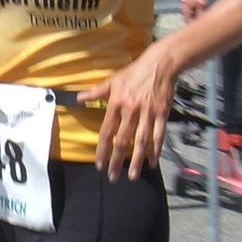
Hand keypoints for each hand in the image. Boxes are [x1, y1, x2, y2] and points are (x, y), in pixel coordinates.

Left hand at [78, 44, 176, 179]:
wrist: (160, 65)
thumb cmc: (134, 73)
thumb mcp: (113, 80)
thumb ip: (96, 92)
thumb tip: (79, 98)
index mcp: (116, 104)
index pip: (107, 131)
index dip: (102, 149)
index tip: (99, 164)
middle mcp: (131, 110)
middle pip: (122, 140)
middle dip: (116, 160)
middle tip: (112, 177)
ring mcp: (148, 113)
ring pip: (141, 141)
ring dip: (136, 160)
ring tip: (132, 176)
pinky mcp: (162, 114)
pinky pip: (159, 135)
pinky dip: (156, 150)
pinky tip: (152, 162)